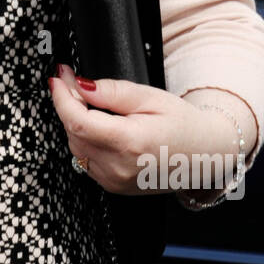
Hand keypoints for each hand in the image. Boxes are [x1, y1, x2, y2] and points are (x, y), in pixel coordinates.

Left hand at [48, 64, 237, 195]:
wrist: (205, 155)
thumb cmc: (184, 125)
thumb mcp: (151, 97)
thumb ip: (113, 92)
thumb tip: (81, 85)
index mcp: (129, 142)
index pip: (78, 120)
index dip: (61, 96)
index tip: (58, 76)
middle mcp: (118, 167)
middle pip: (74, 132)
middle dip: (67, 104)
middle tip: (72, 82)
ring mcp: (114, 181)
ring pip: (76, 147)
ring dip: (75, 122)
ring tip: (88, 102)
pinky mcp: (113, 186)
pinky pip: (85, 159)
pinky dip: (85, 140)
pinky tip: (98, 126)